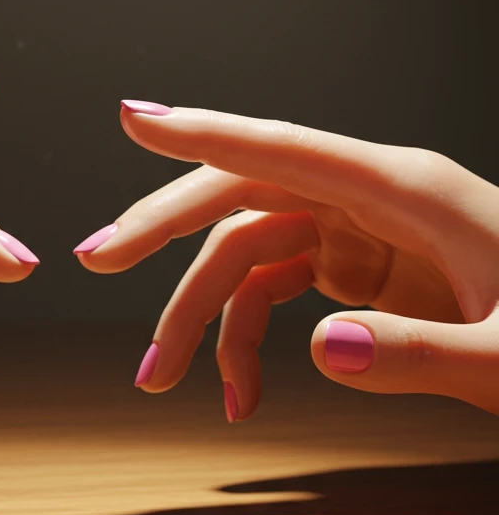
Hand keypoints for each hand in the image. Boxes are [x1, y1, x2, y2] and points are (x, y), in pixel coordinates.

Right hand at [75, 102, 498, 417]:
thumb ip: (421, 352)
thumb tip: (317, 348)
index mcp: (407, 191)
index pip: (287, 150)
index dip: (204, 131)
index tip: (132, 116)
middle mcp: (373, 199)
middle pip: (244, 191)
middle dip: (165, 228)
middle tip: (92, 259)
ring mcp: (362, 233)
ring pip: (249, 250)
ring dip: (198, 314)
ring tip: (161, 382)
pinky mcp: (360, 270)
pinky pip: (278, 290)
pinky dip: (247, 341)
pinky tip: (240, 397)